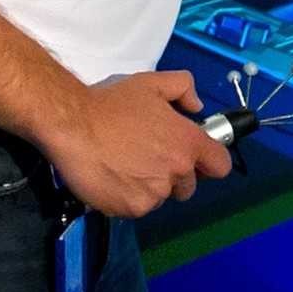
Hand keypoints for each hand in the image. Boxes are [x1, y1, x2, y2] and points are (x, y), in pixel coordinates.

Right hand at [37, 69, 232, 217]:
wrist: (72, 126)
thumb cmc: (111, 105)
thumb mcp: (153, 83)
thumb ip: (183, 88)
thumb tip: (196, 105)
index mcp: (187, 143)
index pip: (220, 165)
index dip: (210, 162)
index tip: (197, 159)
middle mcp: (176, 171)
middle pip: (189, 185)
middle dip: (174, 175)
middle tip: (149, 157)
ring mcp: (154, 193)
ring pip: (161, 197)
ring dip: (150, 186)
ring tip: (126, 165)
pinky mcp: (131, 208)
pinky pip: (137, 207)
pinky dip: (128, 197)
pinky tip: (114, 177)